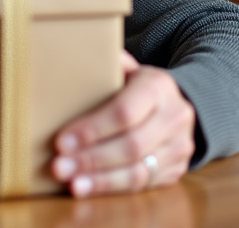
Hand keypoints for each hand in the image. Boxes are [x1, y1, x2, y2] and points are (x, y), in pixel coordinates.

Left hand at [51, 51, 195, 197]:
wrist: (177, 103)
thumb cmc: (135, 85)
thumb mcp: (125, 68)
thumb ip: (103, 64)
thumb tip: (68, 49)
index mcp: (158, 87)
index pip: (124, 112)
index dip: (92, 129)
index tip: (61, 140)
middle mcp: (175, 117)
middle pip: (131, 145)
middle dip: (91, 158)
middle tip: (58, 166)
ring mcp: (179, 147)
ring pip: (138, 171)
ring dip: (100, 180)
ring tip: (70, 183)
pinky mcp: (176, 170)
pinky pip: (141, 185)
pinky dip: (111, 188)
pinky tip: (87, 189)